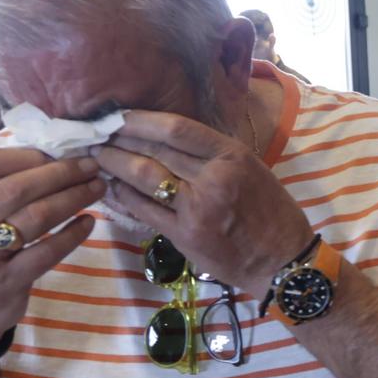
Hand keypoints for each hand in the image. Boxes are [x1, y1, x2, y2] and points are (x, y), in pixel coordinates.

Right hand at [0, 149, 104, 346]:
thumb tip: (39, 156)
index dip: (24, 156)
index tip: (55, 152)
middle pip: (14, 189)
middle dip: (58, 173)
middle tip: (89, 165)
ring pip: (35, 217)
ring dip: (72, 198)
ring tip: (95, 188)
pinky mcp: (4, 283)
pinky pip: (47, 252)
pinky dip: (72, 234)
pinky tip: (88, 222)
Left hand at [94, 110, 314, 295]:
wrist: (283, 260)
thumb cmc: (271, 213)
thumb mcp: (251, 170)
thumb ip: (213, 155)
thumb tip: (168, 138)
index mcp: (232, 156)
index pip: (177, 128)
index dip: (140, 120)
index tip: (118, 116)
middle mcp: (214, 178)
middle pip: (155, 150)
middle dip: (119, 140)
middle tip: (95, 134)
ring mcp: (197, 208)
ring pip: (144, 177)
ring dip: (114, 165)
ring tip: (96, 157)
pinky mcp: (185, 235)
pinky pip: (144, 210)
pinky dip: (122, 197)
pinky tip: (109, 189)